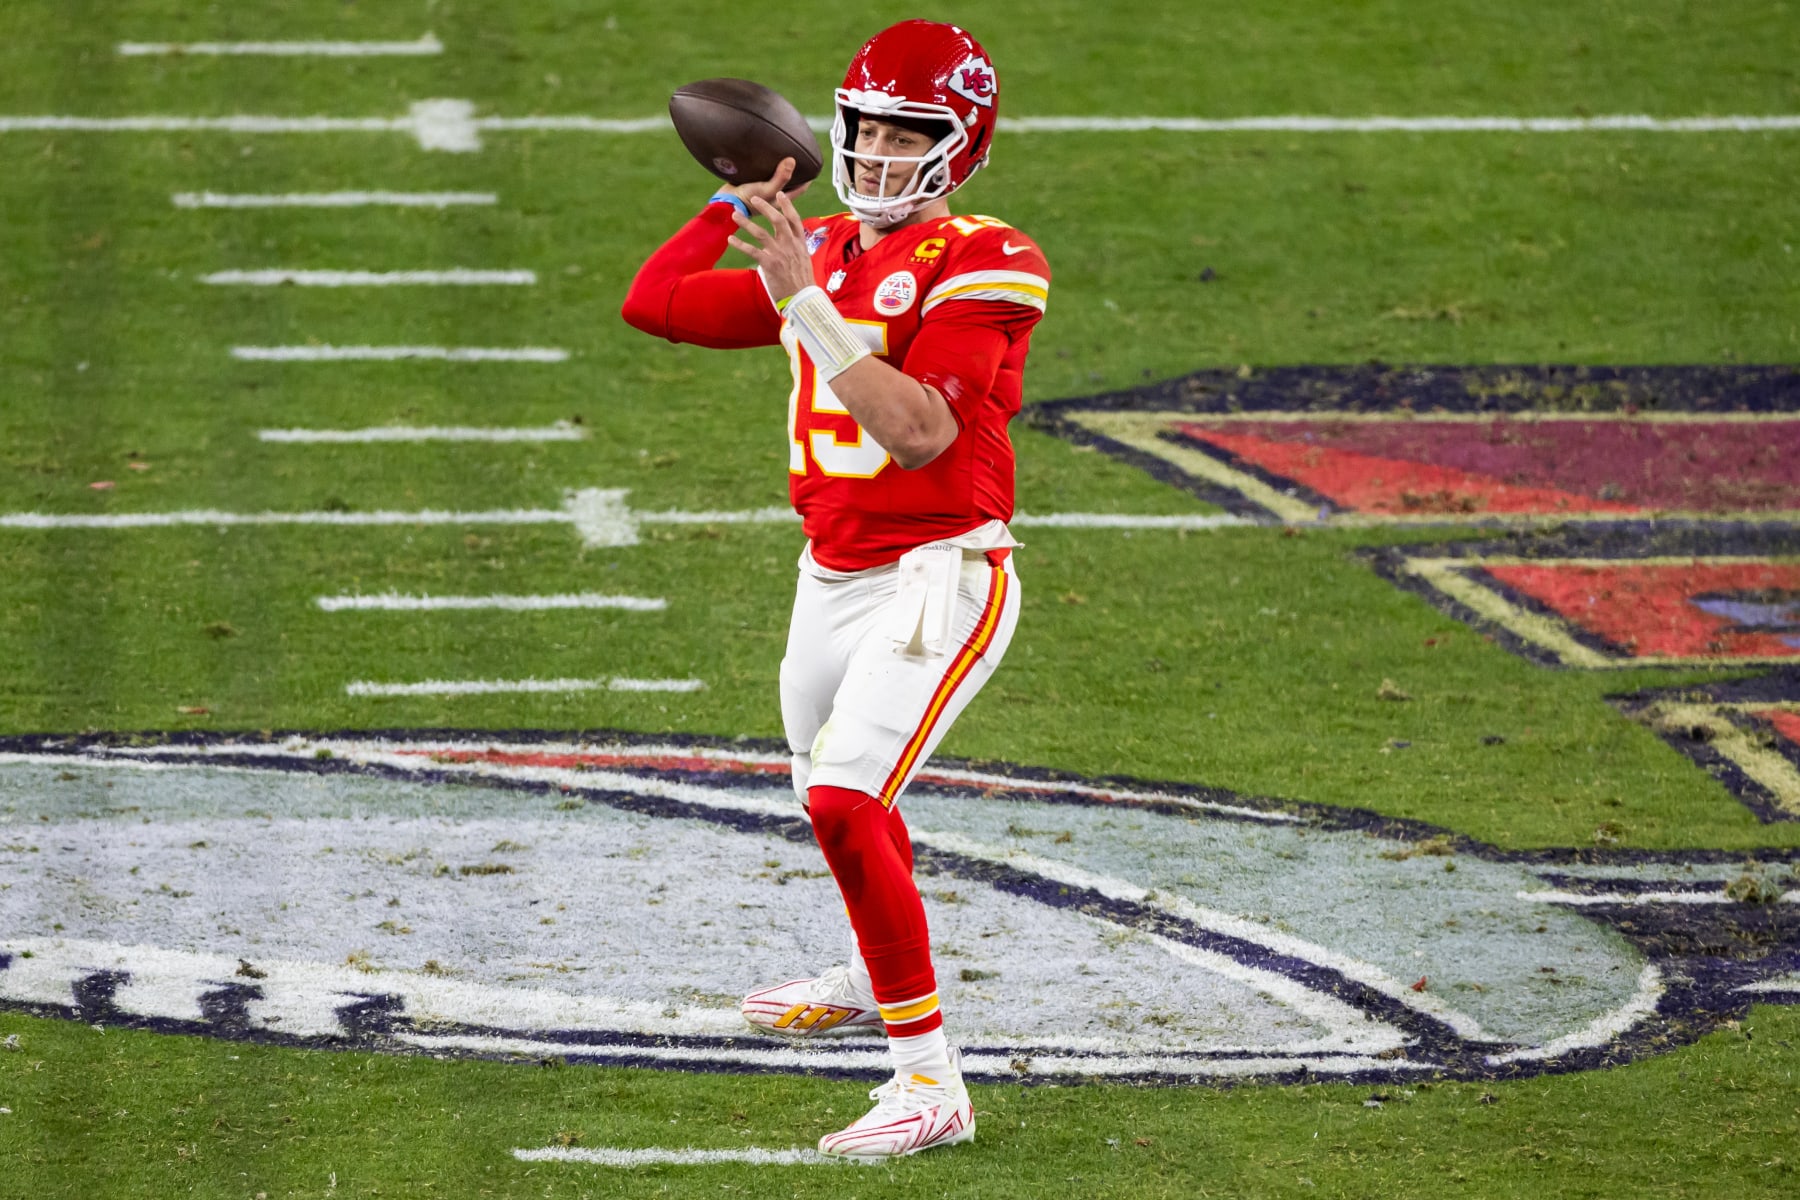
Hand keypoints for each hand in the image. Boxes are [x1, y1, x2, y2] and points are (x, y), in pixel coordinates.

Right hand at [725, 156, 809, 204]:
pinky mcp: (753, 186)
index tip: (812, 165)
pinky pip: (764, 176)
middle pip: (790, 184)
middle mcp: (774, 196)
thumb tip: (792, 161)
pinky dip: (767, 169)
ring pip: (777, 180)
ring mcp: (764, 193)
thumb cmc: (747, 200)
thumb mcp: (767, 190)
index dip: (807, 178)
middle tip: (797, 157)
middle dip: (795, 173)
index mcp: (781, 200)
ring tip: (782, 156)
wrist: (725, 202)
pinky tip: (765, 159)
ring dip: (780, 171)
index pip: (800, 188)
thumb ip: (780, 178)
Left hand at [725, 159, 814, 302]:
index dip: (787, 206)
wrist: (802, 298)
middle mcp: (790, 245)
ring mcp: (779, 253)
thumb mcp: (804, 262)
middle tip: (754, 199)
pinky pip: (752, 251)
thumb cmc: (803, 283)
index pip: (794, 220)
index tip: (780, 195)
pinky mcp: (769, 264)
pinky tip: (730, 239)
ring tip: (735, 215)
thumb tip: (788, 247)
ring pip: (761, 232)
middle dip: (765, 207)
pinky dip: (740, 244)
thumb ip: (795, 251)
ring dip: (746, 222)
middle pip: (777, 220)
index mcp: (799, 244)